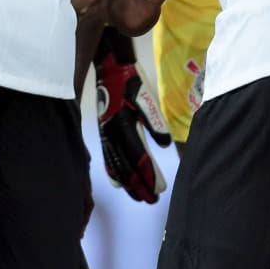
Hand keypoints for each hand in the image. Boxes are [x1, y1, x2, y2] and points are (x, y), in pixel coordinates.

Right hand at [95, 51, 172, 202]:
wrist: (109, 68)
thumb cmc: (131, 82)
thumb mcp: (146, 97)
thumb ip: (154, 122)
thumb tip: (165, 144)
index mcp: (123, 126)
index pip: (139, 157)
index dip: (149, 175)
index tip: (159, 190)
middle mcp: (112, 134)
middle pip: (126, 167)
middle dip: (139, 185)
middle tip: (152, 200)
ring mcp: (105, 135)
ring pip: (116, 166)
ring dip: (128, 183)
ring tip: (139, 197)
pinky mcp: (103, 133)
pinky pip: (107, 158)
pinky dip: (113, 172)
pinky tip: (119, 184)